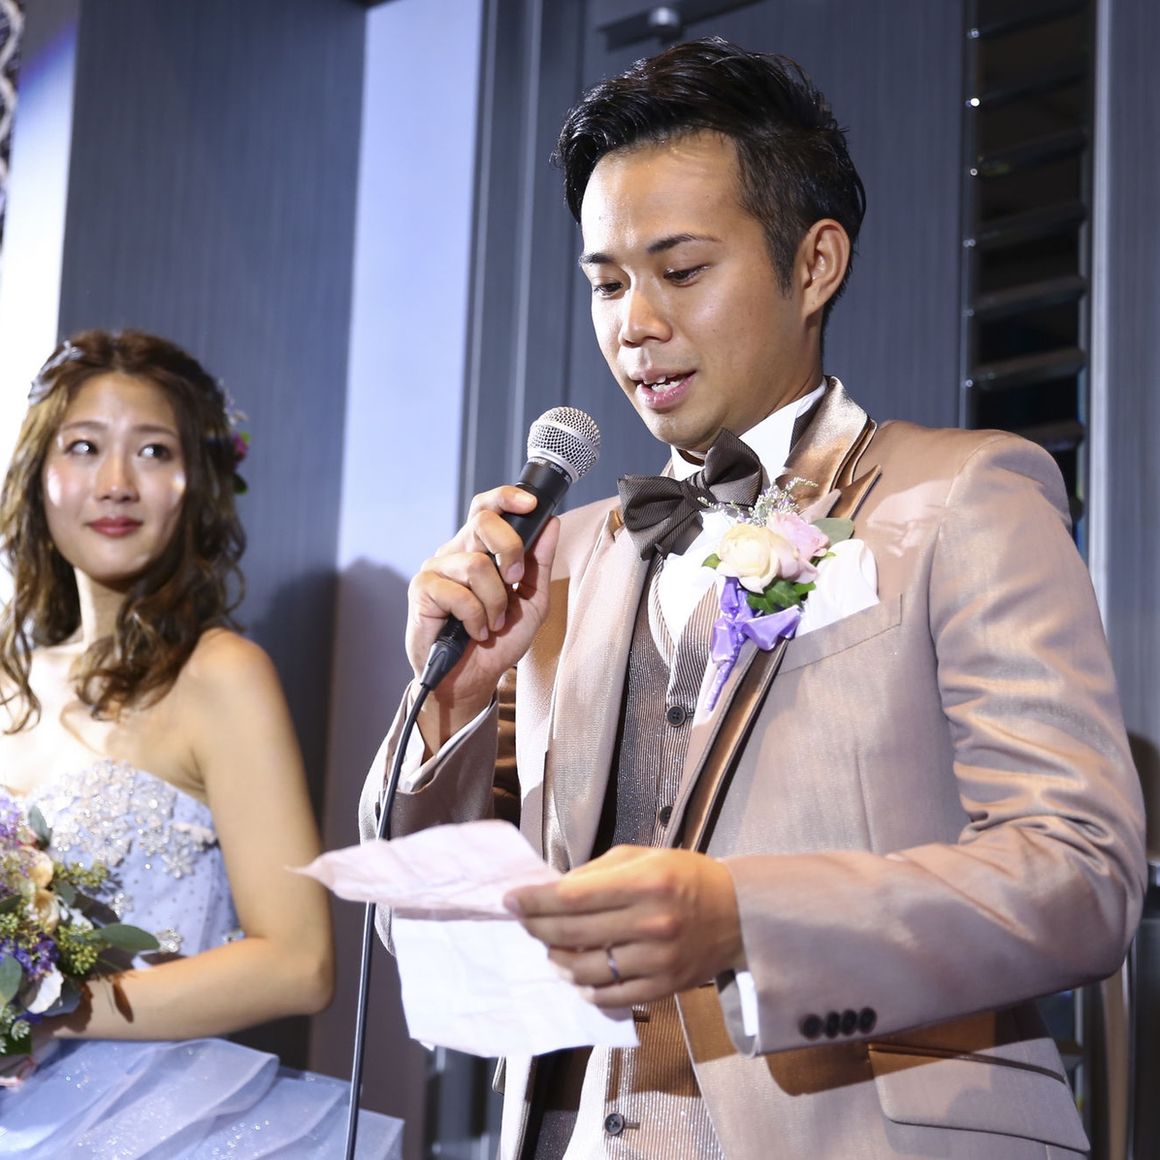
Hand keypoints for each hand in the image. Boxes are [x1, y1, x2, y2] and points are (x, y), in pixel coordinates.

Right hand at [406, 486, 559, 748]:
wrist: (471, 681)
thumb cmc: (498, 642)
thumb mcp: (532, 603)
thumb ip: (540, 564)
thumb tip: (551, 524)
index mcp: (481, 550)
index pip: (488, 508)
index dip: (507, 497)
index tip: (532, 504)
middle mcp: (457, 552)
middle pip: (483, 521)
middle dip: (511, 550)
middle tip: (515, 583)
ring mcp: (437, 569)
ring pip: (476, 565)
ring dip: (494, 602)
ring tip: (492, 624)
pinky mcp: (422, 590)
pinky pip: (457, 592)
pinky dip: (475, 616)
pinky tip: (474, 631)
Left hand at [504, 846, 743, 1006]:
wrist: (739, 914)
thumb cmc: (685, 877)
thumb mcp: (644, 857)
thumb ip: (597, 873)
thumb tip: (553, 890)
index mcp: (645, 883)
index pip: (574, 896)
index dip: (536, 900)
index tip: (511, 900)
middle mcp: (651, 923)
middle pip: (574, 933)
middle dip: (538, 927)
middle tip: (522, 922)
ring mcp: (657, 961)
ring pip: (587, 970)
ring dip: (558, 961)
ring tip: (550, 949)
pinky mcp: (663, 988)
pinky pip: (611, 996)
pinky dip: (585, 988)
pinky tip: (577, 974)